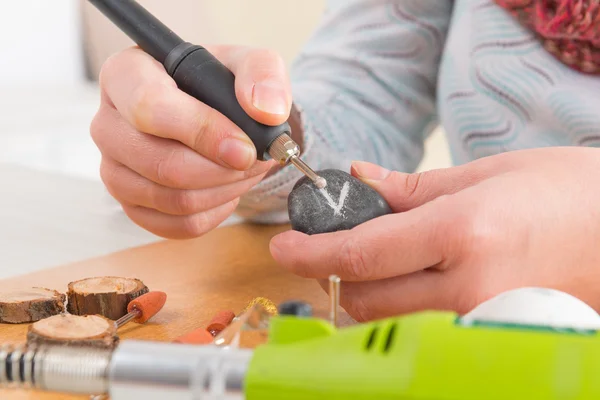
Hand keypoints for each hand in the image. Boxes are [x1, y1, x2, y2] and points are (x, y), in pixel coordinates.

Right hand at [91, 46, 291, 237]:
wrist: (216, 113)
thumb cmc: (222, 84)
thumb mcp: (250, 63)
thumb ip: (263, 75)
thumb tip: (265, 111)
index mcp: (126, 75)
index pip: (150, 108)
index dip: (202, 132)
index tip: (244, 148)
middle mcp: (109, 124)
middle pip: (162, 164)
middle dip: (223, 170)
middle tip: (257, 160)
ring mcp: (114, 168)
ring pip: (172, 199)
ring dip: (224, 191)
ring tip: (247, 171)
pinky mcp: (131, 203)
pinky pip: (175, 224)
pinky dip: (213, 213)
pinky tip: (227, 190)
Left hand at [270, 147, 599, 321]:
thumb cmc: (571, 195)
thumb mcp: (490, 174)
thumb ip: (415, 188)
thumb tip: (360, 182)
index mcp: (464, 234)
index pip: (362, 253)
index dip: (312, 252)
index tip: (284, 246)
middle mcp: (469, 288)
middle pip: (364, 298)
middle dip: (334, 273)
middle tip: (328, 244)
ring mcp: (481, 323)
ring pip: (388, 321)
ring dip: (364, 293)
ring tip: (372, 258)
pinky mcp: (491, 338)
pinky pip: (421, 332)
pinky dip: (400, 309)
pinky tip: (411, 280)